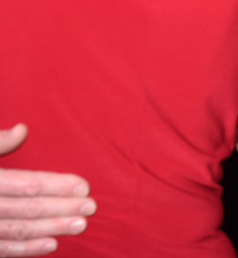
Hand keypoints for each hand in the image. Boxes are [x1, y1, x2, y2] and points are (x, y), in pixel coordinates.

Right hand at [0, 125, 95, 256]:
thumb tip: (23, 129)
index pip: (25, 184)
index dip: (56, 185)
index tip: (84, 186)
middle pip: (25, 210)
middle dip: (61, 209)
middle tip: (91, 207)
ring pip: (16, 231)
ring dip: (50, 229)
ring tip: (80, 225)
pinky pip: (0, 250)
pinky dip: (25, 250)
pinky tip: (51, 245)